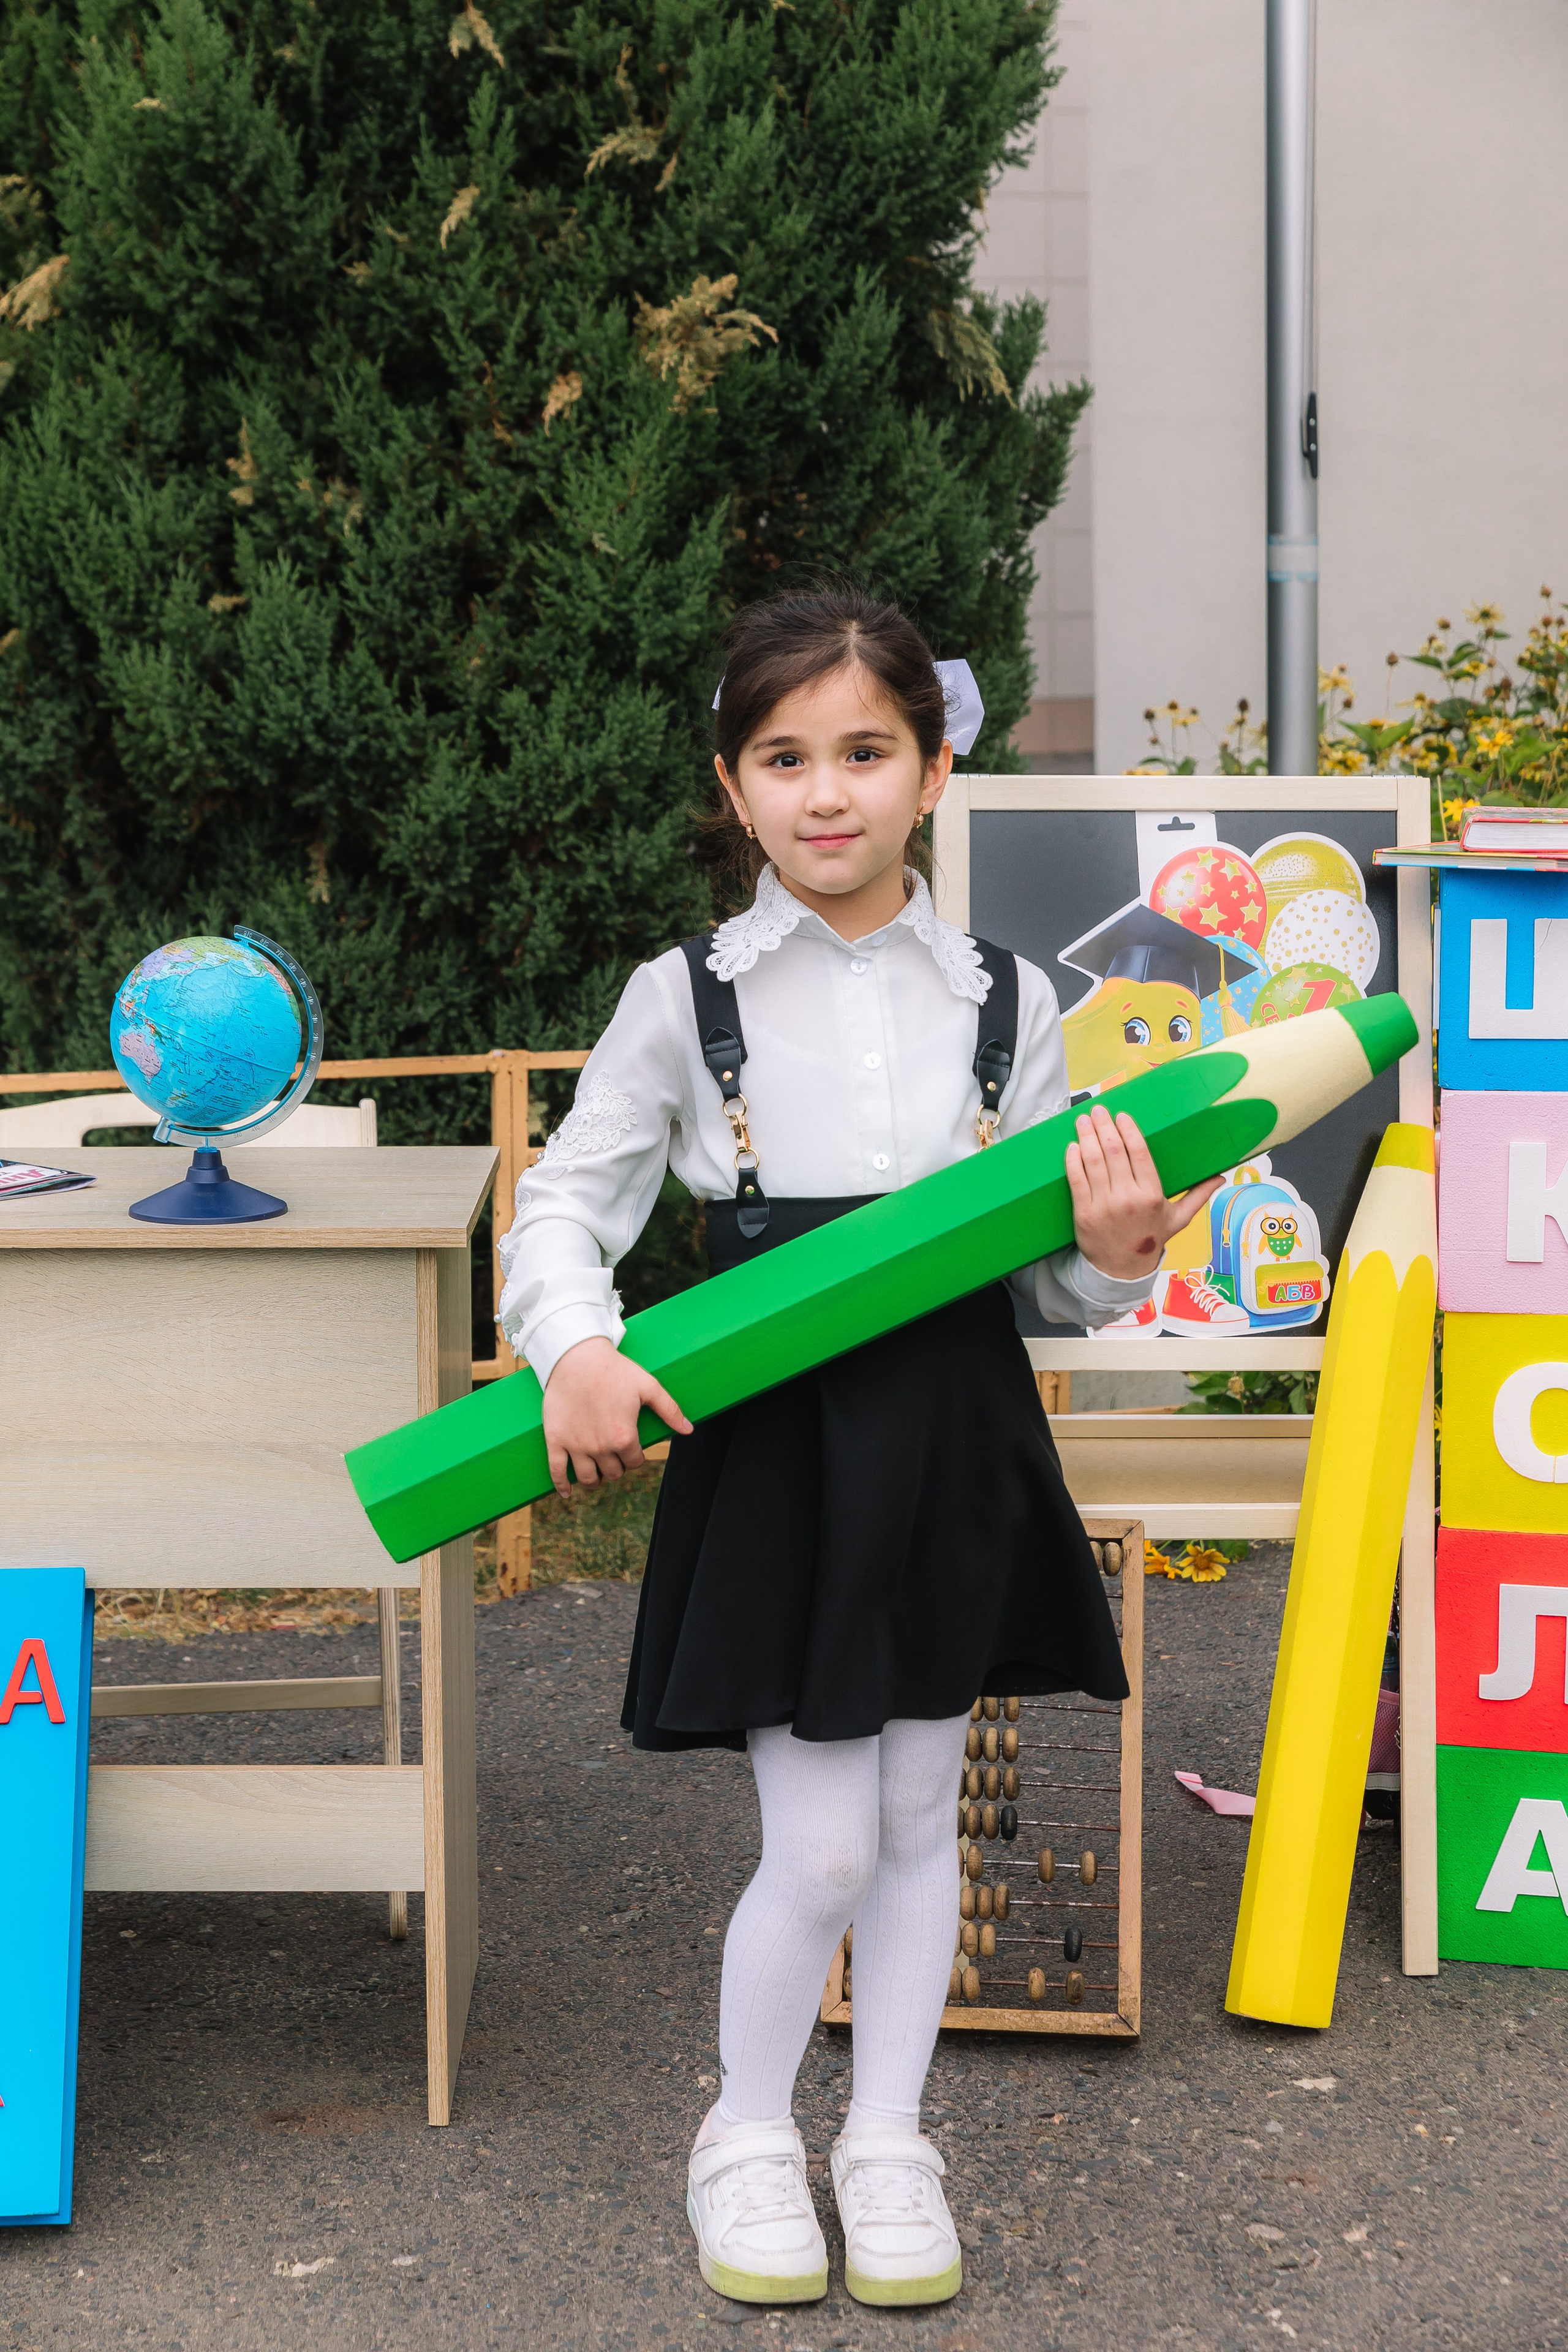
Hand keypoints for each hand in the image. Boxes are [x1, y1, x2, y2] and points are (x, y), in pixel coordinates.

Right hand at [541, 1337, 691, 1498]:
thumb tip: (688, 1430)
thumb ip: (670, 1410)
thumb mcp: (648, 1386)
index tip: (632, 1448)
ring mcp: (576, 1446)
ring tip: (597, 1474)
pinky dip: (562, 1485)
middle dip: (617, 1467)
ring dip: (595, 1480)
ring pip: (588, 1479)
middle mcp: (600, 1447)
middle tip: (615, 1455)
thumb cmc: (614, 1370)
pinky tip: (566, 1492)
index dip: (635, 1456)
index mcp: (624, 1437)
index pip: (634, 1462)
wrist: (576, 1357)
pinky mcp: (556, 1440)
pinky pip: (557, 1471)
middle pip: (613, 1473)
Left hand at [1065, 1105, 1222, 1282]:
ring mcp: (1104, 1206)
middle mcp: (1128, 1198)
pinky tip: (1073, 1146)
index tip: (1121, 1116)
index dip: (1128, 1130)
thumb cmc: (1150, 1239)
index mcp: (1152, 1195)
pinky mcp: (1084, 1214)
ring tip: (1082, 1119)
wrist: (1122, 1270)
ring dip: (1086, 1136)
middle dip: (1104, 1126)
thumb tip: (1222, 1177)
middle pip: (1114, 1152)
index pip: (1139, 1153)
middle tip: (1098, 1109)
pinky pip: (1076, 1180)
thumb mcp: (1178, 1219)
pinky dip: (1073, 1160)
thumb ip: (1199, 1195)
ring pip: (1093, 1162)